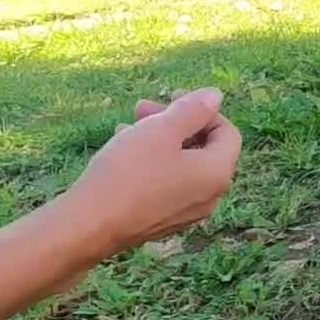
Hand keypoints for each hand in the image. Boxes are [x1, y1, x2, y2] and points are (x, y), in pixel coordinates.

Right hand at [64, 88, 241, 259]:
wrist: (91, 224)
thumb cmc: (129, 171)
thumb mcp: (162, 130)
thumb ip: (193, 110)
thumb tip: (215, 96)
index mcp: (217, 173)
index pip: (227, 133)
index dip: (203, 110)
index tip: (172, 96)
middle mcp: (210, 196)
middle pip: (204, 148)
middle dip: (176, 122)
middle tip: (141, 107)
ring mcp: (188, 212)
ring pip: (182, 164)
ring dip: (160, 139)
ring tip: (127, 125)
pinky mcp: (165, 221)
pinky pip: (167, 183)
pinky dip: (152, 162)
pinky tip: (123, 150)